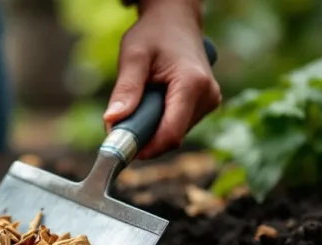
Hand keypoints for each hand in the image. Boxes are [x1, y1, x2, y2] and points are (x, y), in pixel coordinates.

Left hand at [103, 0, 220, 159]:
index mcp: (192, 84)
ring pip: (175, 133)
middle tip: (120, 124)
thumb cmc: (154, 33)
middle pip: (172, 136)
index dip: (146, 147)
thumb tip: (111, 121)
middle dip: (144, 136)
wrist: (175, 20)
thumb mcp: (133, 56)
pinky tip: (150, 105)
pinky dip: (160, 122)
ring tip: (137, 106)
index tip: (122, 149)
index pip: (171, 134)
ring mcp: (210, 101)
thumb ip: (125, 89)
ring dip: (152, 129)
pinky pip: (179, 125)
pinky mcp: (206, 104)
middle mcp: (207, 96)